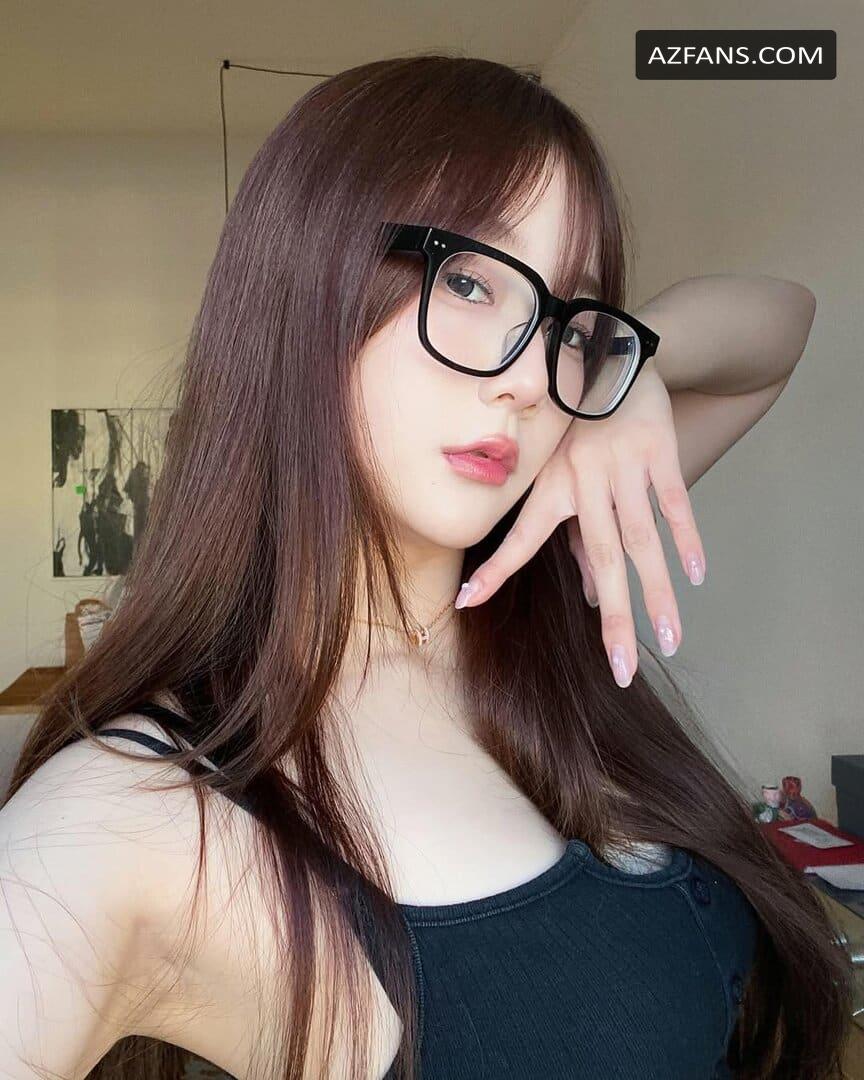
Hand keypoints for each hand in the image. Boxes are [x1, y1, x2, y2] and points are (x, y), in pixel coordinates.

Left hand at [455, 357, 705, 687]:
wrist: (614, 353)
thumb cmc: (582, 423)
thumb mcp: (563, 468)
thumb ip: (575, 531)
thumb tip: (594, 592)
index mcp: (553, 486)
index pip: (520, 537)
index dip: (495, 570)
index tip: (467, 604)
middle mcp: (584, 480)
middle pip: (602, 559)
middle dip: (614, 618)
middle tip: (620, 671)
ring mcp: (623, 465)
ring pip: (642, 539)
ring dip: (657, 593)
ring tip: (669, 641)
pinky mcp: (658, 449)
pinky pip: (674, 500)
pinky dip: (687, 536)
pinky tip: (695, 576)